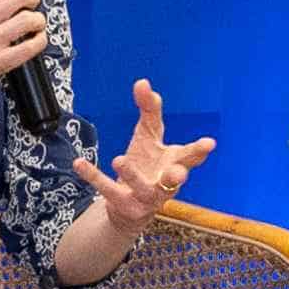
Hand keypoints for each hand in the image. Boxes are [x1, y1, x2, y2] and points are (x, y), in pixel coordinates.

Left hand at [82, 79, 213, 239]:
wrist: (128, 206)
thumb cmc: (146, 165)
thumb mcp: (148, 135)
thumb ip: (150, 110)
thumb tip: (142, 82)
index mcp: (174, 163)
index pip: (190, 157)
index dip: (200, 151)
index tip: (209, 143)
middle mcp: (165, 183)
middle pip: (174, 180)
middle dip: (177, 176)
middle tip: (177, 172)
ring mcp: (145, 197)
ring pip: (141, 187)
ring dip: (131, 174)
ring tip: (119, 159)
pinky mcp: (123, 204)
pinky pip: (108, 189)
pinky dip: (94, 176)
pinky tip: (79, 163)